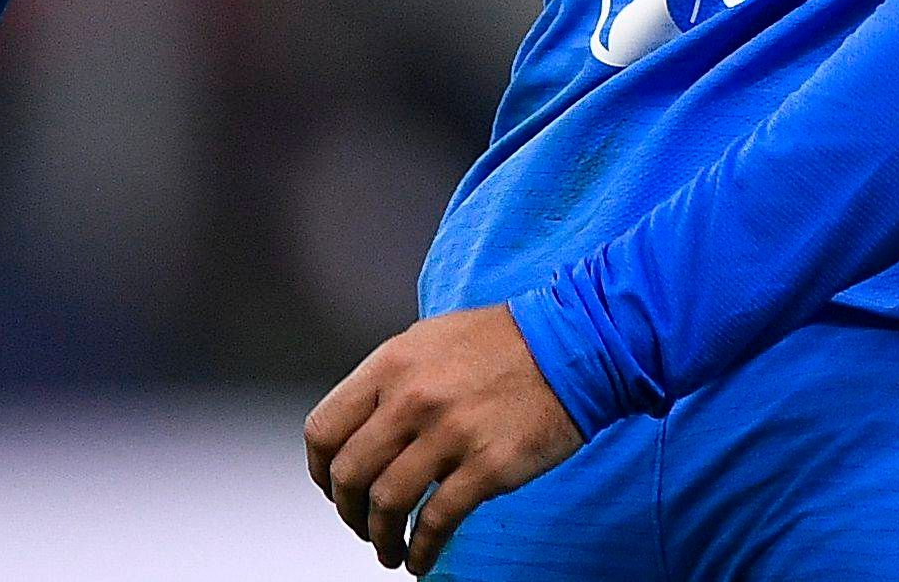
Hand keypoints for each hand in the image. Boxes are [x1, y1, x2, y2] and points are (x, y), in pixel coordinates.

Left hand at [305, 304, 583, 572]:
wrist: (578, 342)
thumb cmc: (508, 341)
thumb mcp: (431, 340)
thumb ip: (391, 379)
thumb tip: (361, 428)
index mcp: (392, 364)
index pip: (324, 430)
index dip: (320, 471)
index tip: (332, 487)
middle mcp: (414, 398)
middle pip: (349, 475)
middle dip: (348, 511)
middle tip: (361, 523)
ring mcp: (451, 432)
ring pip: (387, 504)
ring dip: (380, 538)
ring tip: (389, 549)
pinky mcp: (488, 465)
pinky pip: (437, 522)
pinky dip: (422, 550)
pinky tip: (421, 558)